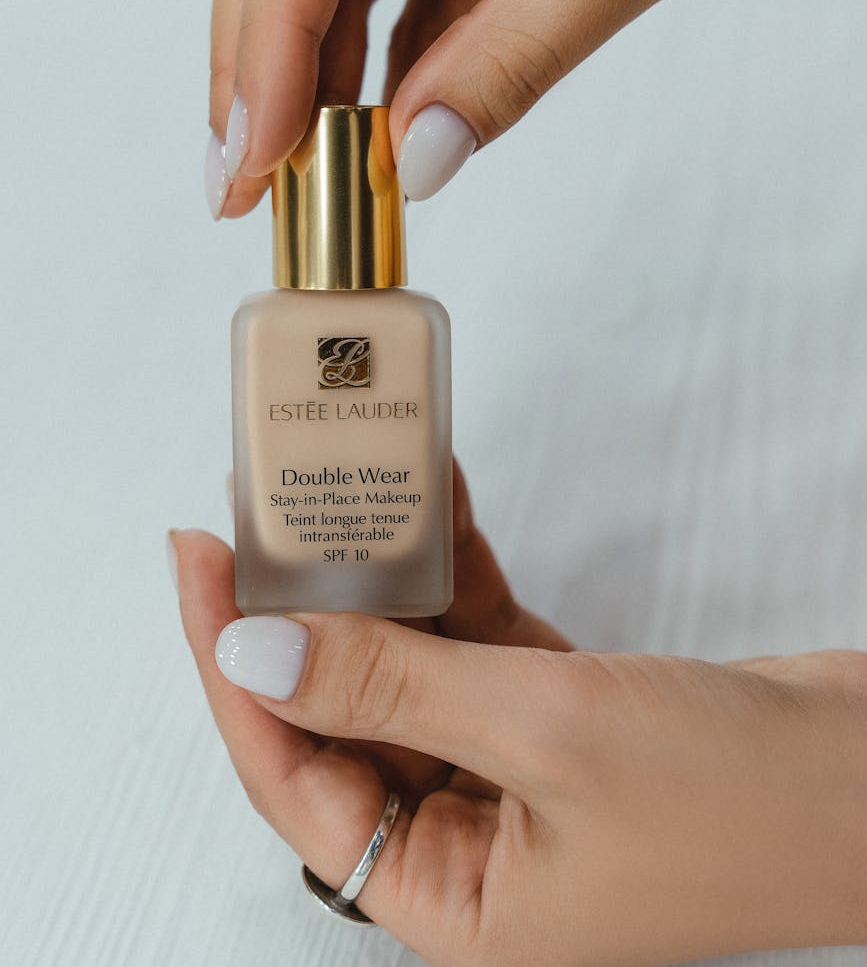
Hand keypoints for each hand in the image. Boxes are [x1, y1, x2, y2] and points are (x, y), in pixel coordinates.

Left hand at [171, 464, 866, 964]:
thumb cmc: (744, 805)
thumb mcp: (549, 732)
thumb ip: (394, 683)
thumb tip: (258, 645)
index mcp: (449, 898)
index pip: (294, 774)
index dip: (232, 664)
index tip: (200, 561)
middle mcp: (468, 841)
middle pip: (342, 710)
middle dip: (302, 606)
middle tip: (260, 509)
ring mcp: (510, 771)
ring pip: (407, 662)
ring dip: (378, 575)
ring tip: (336, 486)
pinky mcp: (555, 714)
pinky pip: (474, 634)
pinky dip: (456, 567)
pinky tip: (433, 499)